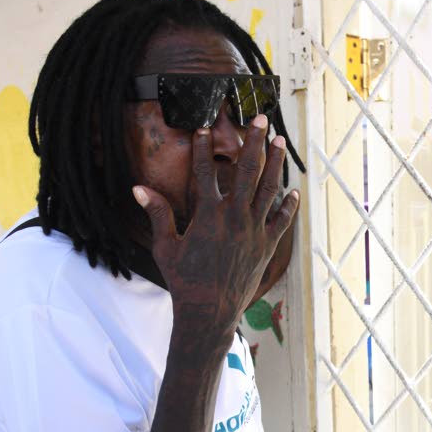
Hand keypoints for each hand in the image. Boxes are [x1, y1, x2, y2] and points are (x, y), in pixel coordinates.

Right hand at [132, 114, 300, 339]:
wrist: (209, 311)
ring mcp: (254, 231)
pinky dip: (288, 205)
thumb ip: (157, 214)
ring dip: (276, 164)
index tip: (204, 128)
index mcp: (208, 215)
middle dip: (254, 143)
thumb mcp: (165, 246)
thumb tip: (138, 188)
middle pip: (248, 171)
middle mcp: (235, 218)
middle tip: (261, 120)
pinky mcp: (267, 246)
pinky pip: (281, 220)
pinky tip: (294, 190)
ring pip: (269, 190)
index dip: (204, 148)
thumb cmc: (184, 280)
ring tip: (281, 142)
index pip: (206, 172)